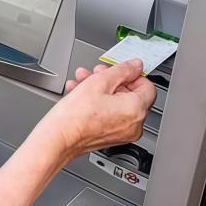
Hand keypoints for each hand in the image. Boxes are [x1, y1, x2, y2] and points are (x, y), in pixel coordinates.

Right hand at [37, 59, 155, 160]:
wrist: (58, 139)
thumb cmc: (74, 116)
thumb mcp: (98, 81)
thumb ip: (122, 70)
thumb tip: (135, 66)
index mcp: (136, 110)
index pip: (147, 86)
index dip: (131, 74)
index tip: (118, 70)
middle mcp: (134, 125)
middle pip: (130, 94)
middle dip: (110, 80)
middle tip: (96, 74)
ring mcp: (123, 133)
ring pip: (117, 104)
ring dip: (100, 90)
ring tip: (82, 83)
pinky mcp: (111, 137)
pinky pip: (110, 115)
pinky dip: (98, 104)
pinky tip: (80, 95)